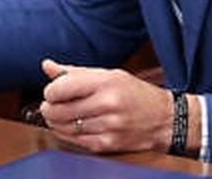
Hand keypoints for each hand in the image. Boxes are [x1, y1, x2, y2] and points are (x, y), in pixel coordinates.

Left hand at [38, 59, 175, 153]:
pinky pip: (76, 141)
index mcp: (106, 82)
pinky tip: (71, 127)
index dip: (50, 91)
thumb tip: (47, 66)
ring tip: (59, 115)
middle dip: (49, 109)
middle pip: (59, 111)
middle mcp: (107, 104)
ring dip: (56, 122)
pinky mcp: (109, 144)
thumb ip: (75, 72)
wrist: (164, 119)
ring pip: (65, 128)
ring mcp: (108, 126)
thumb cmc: (134, 93)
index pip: (61, 88)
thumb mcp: (108, 74)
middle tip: (49, 105)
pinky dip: (68, 134)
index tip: (52, 91)